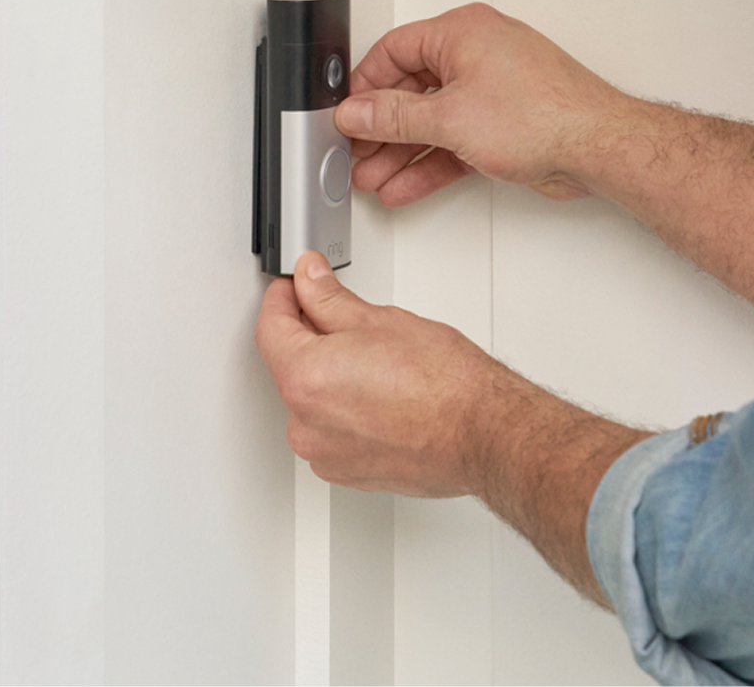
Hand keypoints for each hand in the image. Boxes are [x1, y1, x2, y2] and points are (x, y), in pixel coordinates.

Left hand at [254, 251, 506, 495]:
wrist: (482, 433)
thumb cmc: (444, 383)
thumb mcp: (380, 320)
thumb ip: (329, 298)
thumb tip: (310, 280)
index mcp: (306, 378)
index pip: (271, 328)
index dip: (283, 298)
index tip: (295, 286)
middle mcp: (305, 424)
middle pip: (291, 365)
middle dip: (310, 335)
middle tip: (343, 314)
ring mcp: (325, 454)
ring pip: (313, 399)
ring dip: (330, 374)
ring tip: (376, 359)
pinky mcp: (347, 472)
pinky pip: (331, 430)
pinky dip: (345, 409)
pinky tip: (379, 391)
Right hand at [335, 2, 625, 206]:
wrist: (598, 146)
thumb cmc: (545, 113)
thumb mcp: (450, 117)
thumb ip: (394, 117)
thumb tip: (358, 112)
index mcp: (462, 31)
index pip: (394, 50)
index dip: (365, 85)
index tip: (346, 113)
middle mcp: (478, 53)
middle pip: (411, 88)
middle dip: (381, 127)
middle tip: (355, 152)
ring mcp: (493, 89)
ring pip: (433, 120)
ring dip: (402, 151)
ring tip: (374, 177)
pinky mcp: (505, 124)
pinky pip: (455, 140)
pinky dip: (431, 162)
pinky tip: (407, 184)